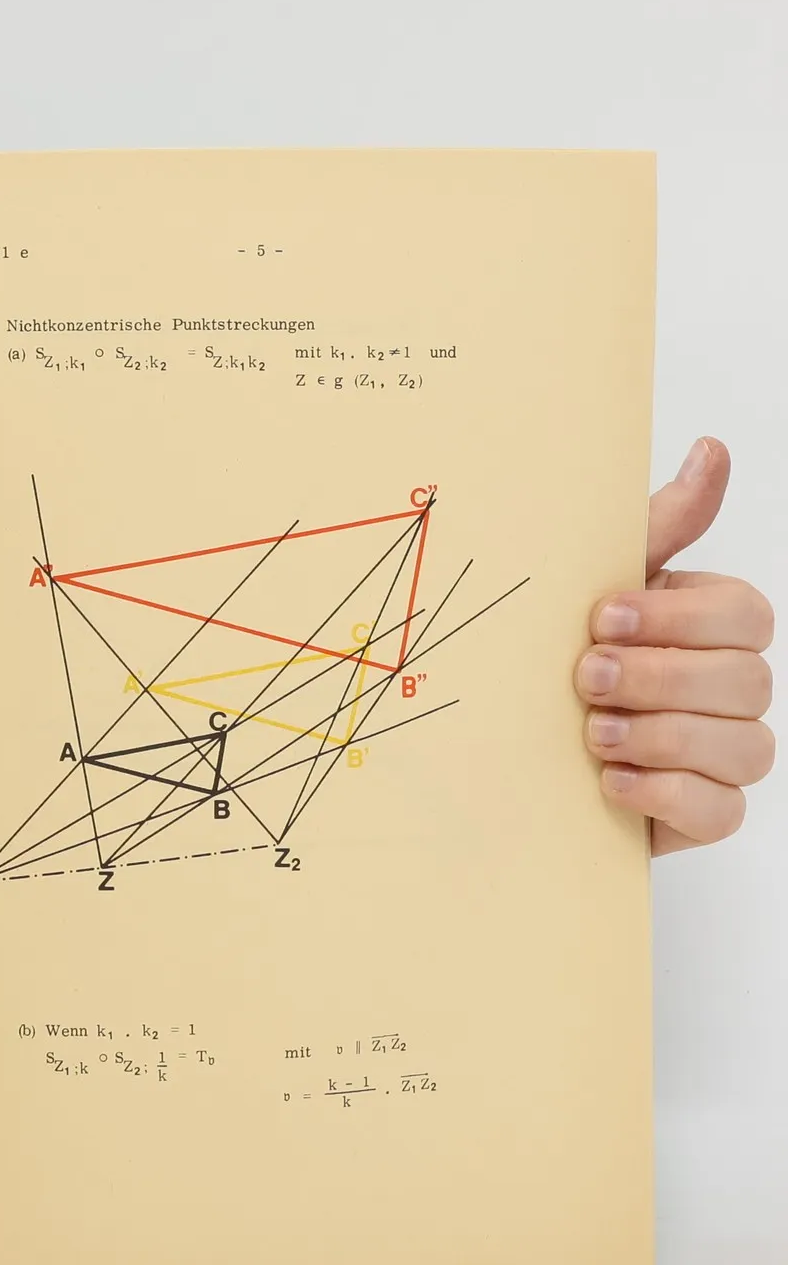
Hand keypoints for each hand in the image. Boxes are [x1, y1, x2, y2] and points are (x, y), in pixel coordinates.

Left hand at [577, 437, 772, 854]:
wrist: (521, 752)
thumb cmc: (566, 657)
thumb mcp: (597, 586)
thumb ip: (660, 527)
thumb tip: (711, 450)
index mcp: (713, 627)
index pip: (742, 613)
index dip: (677, 618)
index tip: (600, 619)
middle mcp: (733, 688)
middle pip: (744, 679)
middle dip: (659, 678)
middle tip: (584, 678)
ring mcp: (725, 754)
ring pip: (743, 746)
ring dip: (660, 737)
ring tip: (593, 734)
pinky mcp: (704, 814)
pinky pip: (721, 810)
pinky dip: (665, 794)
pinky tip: (610, 782)